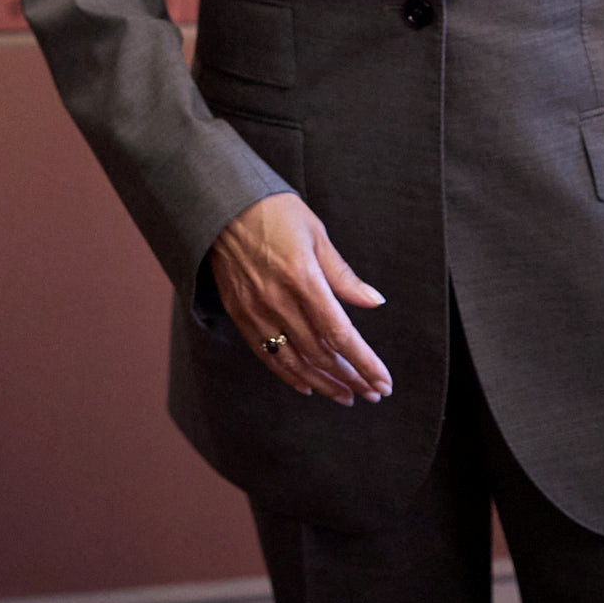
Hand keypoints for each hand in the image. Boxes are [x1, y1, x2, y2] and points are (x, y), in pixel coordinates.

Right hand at [209, 191, 390, 403]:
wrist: (220, 206)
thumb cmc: (273, 212)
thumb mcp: (316, 234)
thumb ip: (343, 276)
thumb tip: (373, 301)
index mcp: (303, 278)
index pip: (340, 334)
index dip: (364, 363)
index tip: (383, 382)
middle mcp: (278, 300)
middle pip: (321, 354)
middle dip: (351, 378)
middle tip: (372, 393)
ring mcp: (256, 311)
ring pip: (295, 362)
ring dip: (324, 384)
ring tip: (346, 396)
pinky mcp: (240, 314)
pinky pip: (267, 355)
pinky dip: (289, 375)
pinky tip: (308, 385)